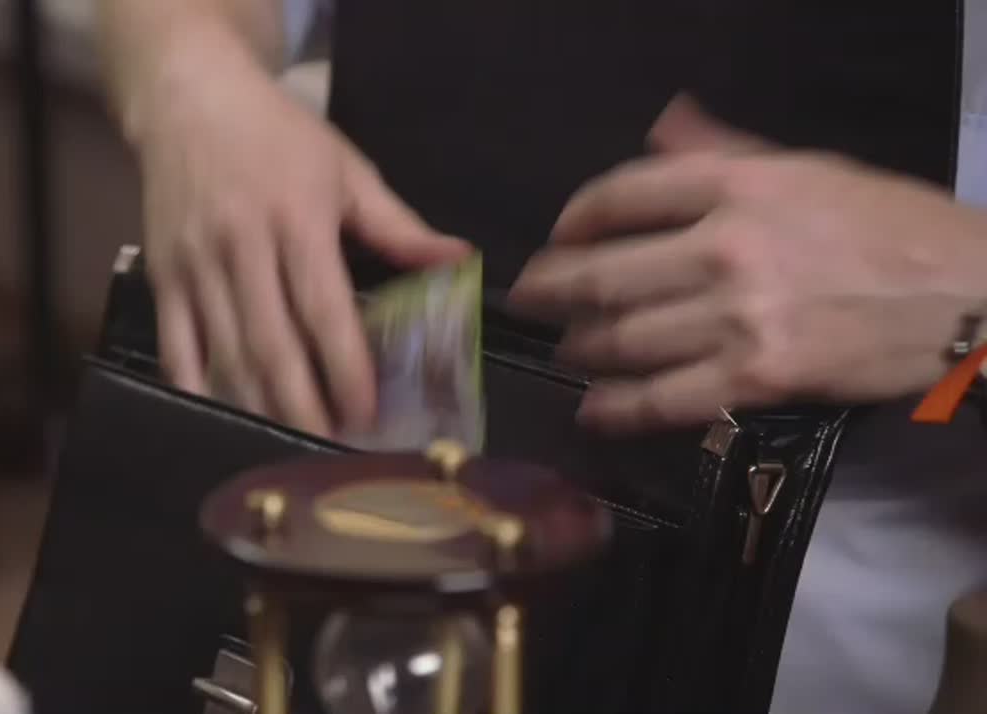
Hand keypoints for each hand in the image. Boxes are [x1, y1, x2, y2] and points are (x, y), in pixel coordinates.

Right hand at [138, 62, 468, 436]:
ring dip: (256, 403)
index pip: (324, 308)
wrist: (189, 97)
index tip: (366, 411)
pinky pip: (177, 343)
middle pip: (272, 343)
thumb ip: (399, 226)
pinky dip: (197, 384)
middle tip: (328, 445)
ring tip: (285, 442)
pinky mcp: (164, 275)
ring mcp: (197, 263)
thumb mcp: (346, 169)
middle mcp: (243, 245)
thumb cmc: (276, 135)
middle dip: (302, 404)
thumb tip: (458, 261)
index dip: (344, 366)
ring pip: (226, 351)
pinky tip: (221, 413)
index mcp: (297, 219)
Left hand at [510, 97, 986, 432]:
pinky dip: (616, 409)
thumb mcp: (810, 169)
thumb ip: (726, 151)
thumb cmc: (893, 227)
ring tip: (569, 350)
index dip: (572, 221)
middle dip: (552, 292)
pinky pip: (663, 399)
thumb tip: (664, 126)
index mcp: (737, 184)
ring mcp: (738, 315)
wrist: (971, 297)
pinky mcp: (757, 377)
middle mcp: (726, 245)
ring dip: (581, 348)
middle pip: (604, 274)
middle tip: (530, 302)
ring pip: (623, 339)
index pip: (620, 194)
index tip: (557, 239)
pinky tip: (593, 411)